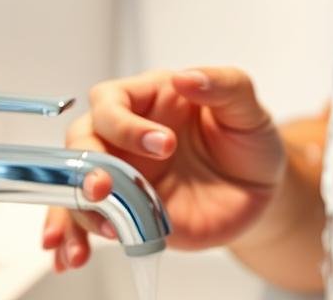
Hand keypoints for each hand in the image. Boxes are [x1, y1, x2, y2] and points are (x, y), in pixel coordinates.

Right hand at [41, 67, 285, 271]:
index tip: (164, 144)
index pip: (111, 101)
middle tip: (106, 188)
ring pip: (74, 185)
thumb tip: (187, 78)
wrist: (259, 193)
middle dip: (87, 166)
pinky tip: (74, 255)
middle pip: (81, 141)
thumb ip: (223, 85)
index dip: (125, 124)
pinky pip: (87, 224)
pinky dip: (74, 239)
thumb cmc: (248, 141)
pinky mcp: (125, 213)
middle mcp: (126, 137)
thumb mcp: (247, 107)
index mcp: (148, 100)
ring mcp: (122, 177)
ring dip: (77, 208)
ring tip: (105, 228)